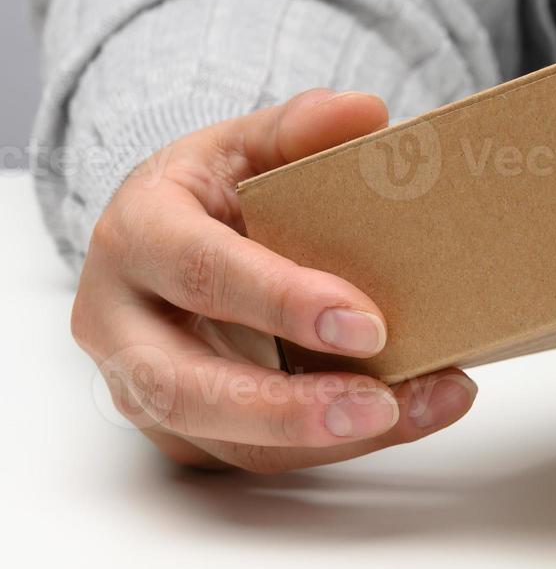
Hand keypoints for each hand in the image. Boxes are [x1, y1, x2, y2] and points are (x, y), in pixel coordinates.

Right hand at [72, 89, 476, 471]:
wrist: (168, 241)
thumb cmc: (211, 194)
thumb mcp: (244, 146)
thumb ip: (299, 127)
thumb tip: (363, 112)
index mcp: (136, 235)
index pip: (200, 273)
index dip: (280, 301)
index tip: (367, 323)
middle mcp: (121, 323)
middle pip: (190, 388)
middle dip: (290, 408)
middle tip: (382, 403)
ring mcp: (145, 386)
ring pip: (230, 440)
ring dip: (332, 439)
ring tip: (422, 409)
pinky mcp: (186, 431)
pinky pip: (261, 456)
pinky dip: (342, 444)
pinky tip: (415, 413)